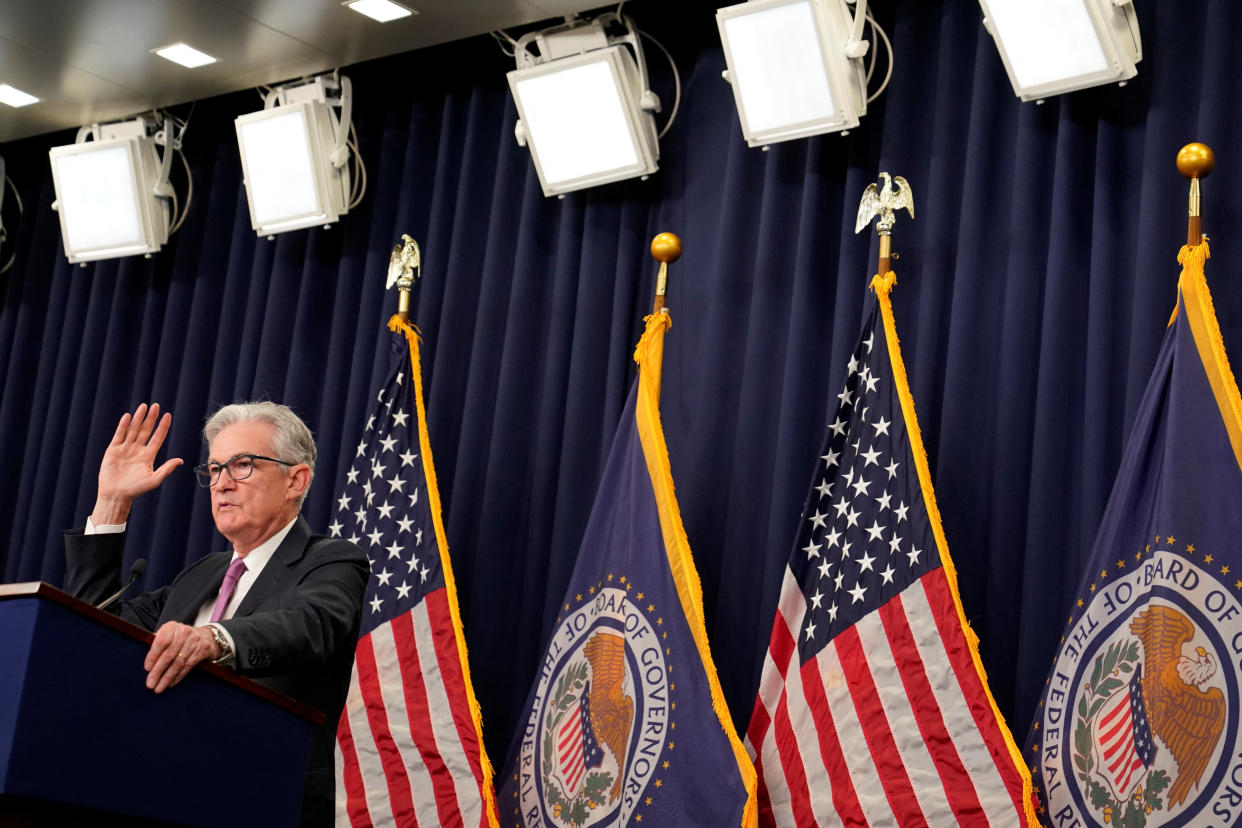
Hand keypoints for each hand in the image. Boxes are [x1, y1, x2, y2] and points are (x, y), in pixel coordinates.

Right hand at [91, 403, 183, 524]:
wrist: (116, 495)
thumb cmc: (136, 490)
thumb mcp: (154, 479)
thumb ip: (167, 469)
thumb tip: (181, 460)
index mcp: (148, 456)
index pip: (157, 437)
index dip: (163, 427)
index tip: (168, 415)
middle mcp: (137, 450)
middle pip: (145, 430)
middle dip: (151, 418)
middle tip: (156, 406)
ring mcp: (125, 449)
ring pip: (133, 430)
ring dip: (138, 418)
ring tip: (144, 406)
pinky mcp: (113, 450)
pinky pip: (119, 435)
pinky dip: (123, 426)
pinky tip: (128, 416)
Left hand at [144, 622, 218, 692]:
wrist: (206, 637)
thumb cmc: (181, 639)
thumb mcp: (169, 635)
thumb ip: (158, 644)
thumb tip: (146, 664)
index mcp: (171, 627)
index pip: (161, 642)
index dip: (153, 656)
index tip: (147, 668)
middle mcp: (184, 632)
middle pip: (169, 654)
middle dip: (158, 671)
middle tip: (150, 683)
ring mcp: (195, 641)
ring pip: (178, 662)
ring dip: (167, 677)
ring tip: (159, 687)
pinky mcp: (203, 649)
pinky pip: (188, 666)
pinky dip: (178, 676)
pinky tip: (171, 683)